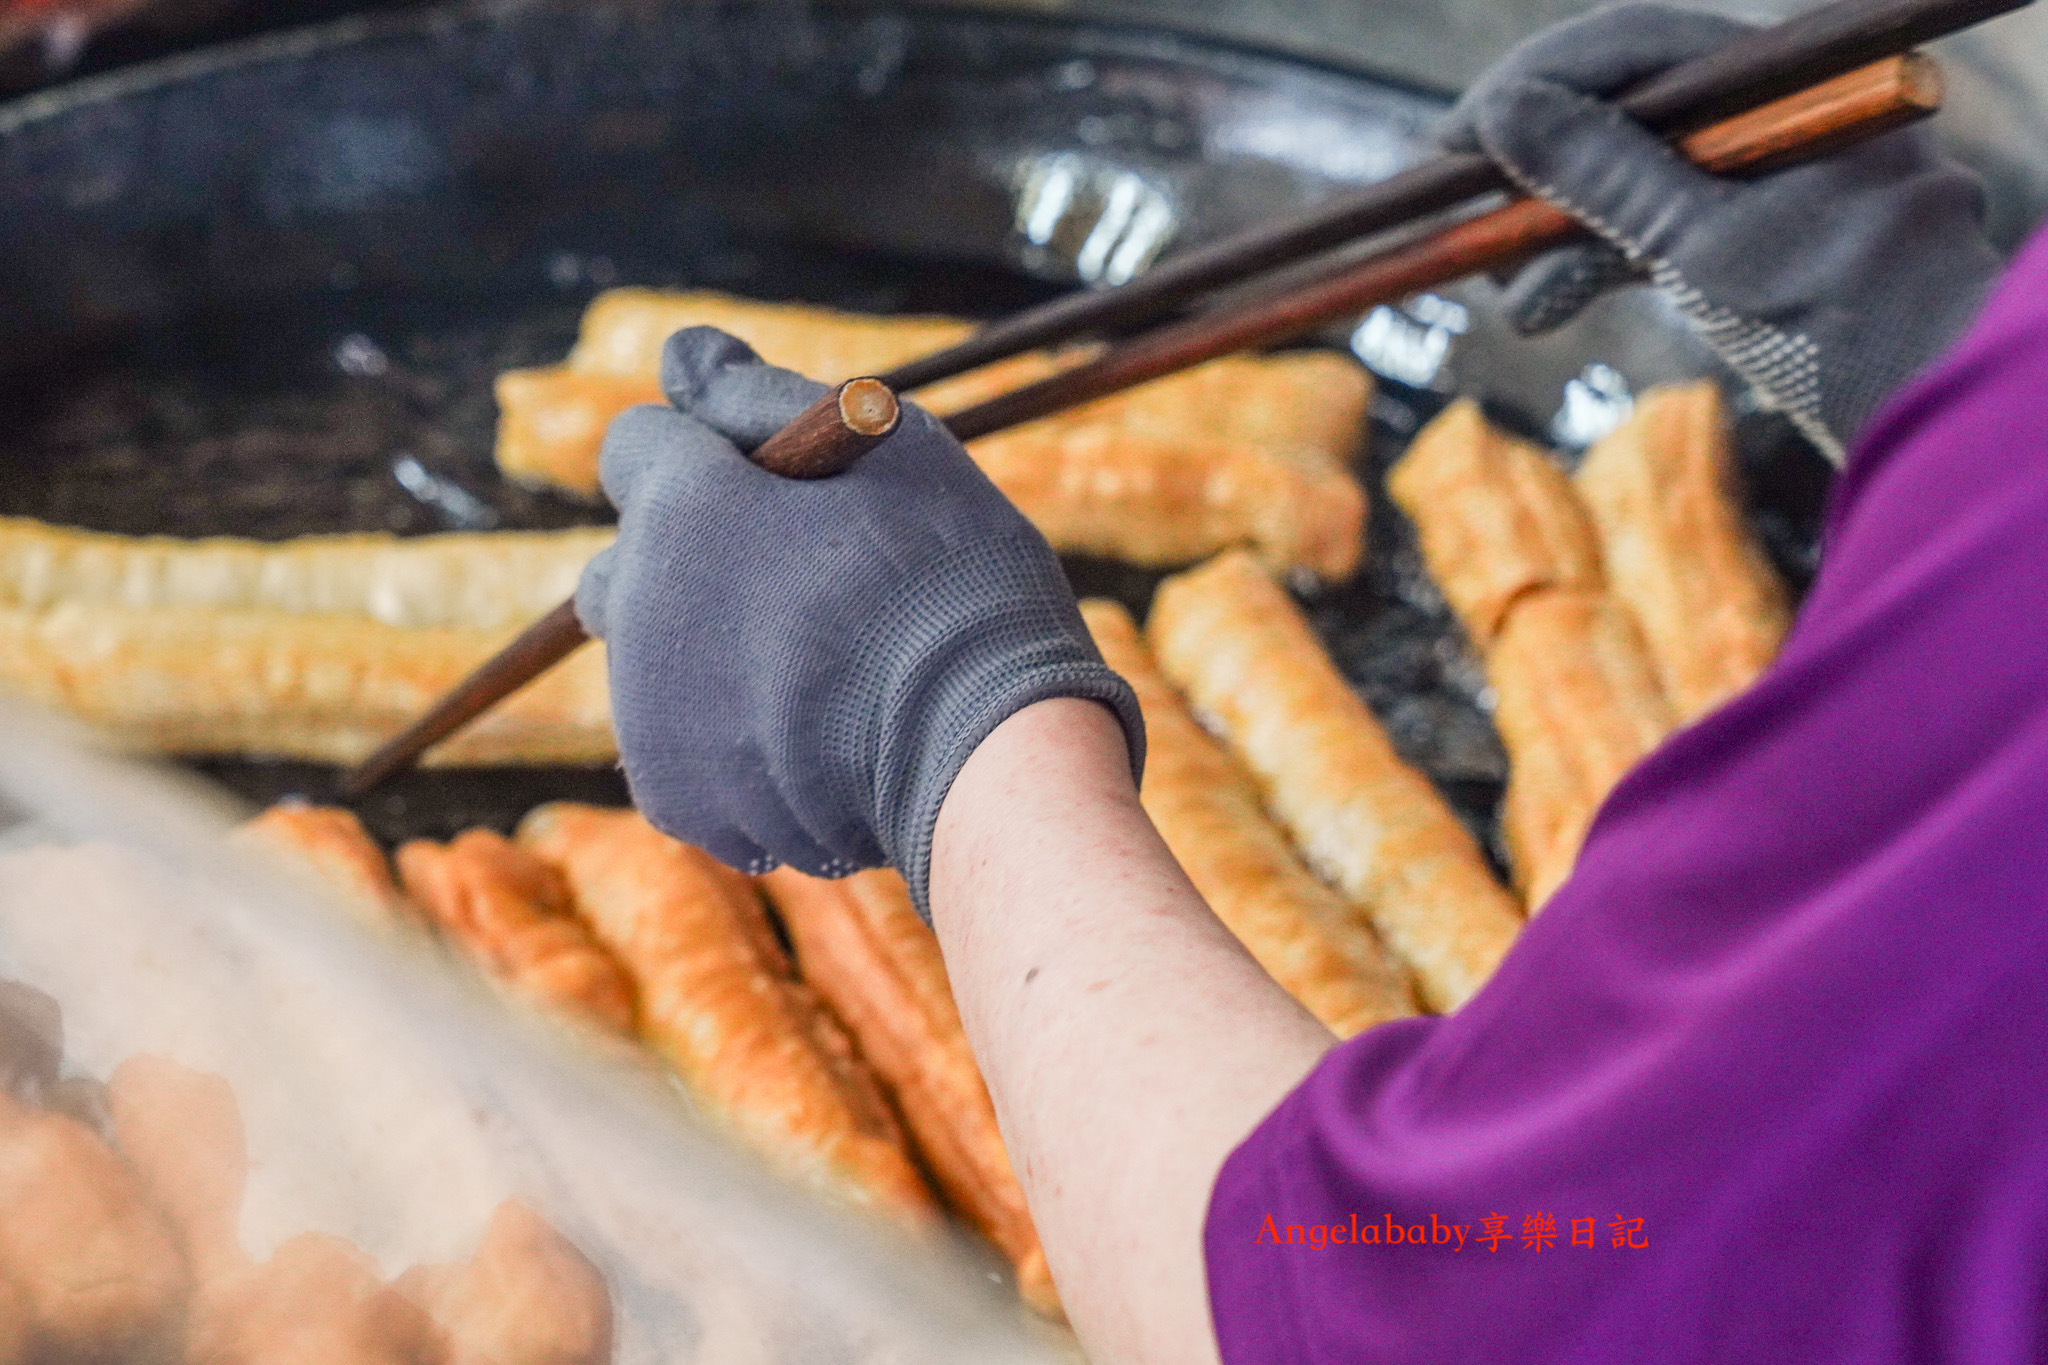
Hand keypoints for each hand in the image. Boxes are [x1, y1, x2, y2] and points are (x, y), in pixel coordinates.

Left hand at [574, 327, 1144, 913]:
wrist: (985, 757)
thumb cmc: (955, 585)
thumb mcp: (890, 455)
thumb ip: (765, 398)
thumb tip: (680, 355)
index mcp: (681, 508)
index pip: (637, 446)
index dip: (709, 458)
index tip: (782, 491)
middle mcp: (639, 609)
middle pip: (629, 563)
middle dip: (692, 562)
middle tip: (805, 588)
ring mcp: (648, 713)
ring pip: (654, 661)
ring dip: (712, 653)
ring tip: (826, 672)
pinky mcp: (675, 798)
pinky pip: (679, 746)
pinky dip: (728, 740)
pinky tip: (812, 737)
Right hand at [1437, 3, 2003, 462]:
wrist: (1928, 406)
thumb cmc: (1841, 319)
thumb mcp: (1705, 242)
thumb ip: (1603, 172)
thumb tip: (1503, 113)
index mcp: (1790, 81)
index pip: (1634, 49)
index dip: (1530, 88)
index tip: (1451, 142)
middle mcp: (1782, 111)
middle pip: (1622, 115)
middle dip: (1536, 174)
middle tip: (1461, 214)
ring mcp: (1772, 176)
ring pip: (1632, 180)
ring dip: (1557, 233)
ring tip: (1502, 293)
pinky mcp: (1762, 237)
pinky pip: (1659, 229)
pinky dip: (1597, 264)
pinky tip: (1541, 306)